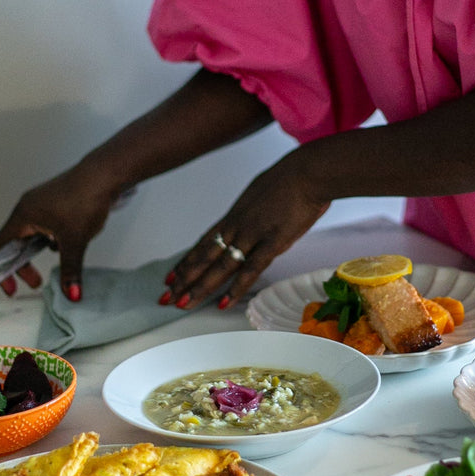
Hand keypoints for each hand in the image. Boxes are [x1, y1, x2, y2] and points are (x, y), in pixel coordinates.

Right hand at [0, 162, 121, 300]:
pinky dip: (52, 237)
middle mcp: (27, 207)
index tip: (12, 287)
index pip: (0, 247)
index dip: (2, 271)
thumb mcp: (76, 241)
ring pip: (32, 234)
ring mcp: (41, 203)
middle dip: (24, 264)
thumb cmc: (86, 199)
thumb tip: (71, 293)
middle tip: (37, 282)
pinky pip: (45, 225)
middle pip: (15, 242)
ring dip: (40, 249)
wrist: (105, 175)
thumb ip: (71, 269)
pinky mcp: (54, 201)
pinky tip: (70, 239)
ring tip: (60, 255)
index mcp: (23, 215)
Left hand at [162, 152, 329, 310]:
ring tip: (183, 303)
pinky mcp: (272, 243)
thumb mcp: (261, 191)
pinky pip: (251, 269)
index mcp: (235, 214)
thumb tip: (252, 215)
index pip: (204, 242)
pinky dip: (236, 288)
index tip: (173, 275)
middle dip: (184, 278)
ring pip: (220, 266)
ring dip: (201, 286)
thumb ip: (253, 209)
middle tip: (167, 295)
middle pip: (205, 256)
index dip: (187, 260)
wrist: (308, 172)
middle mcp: (237, 226)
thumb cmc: (291, 178)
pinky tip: (223, 302)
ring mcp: (253, 235)